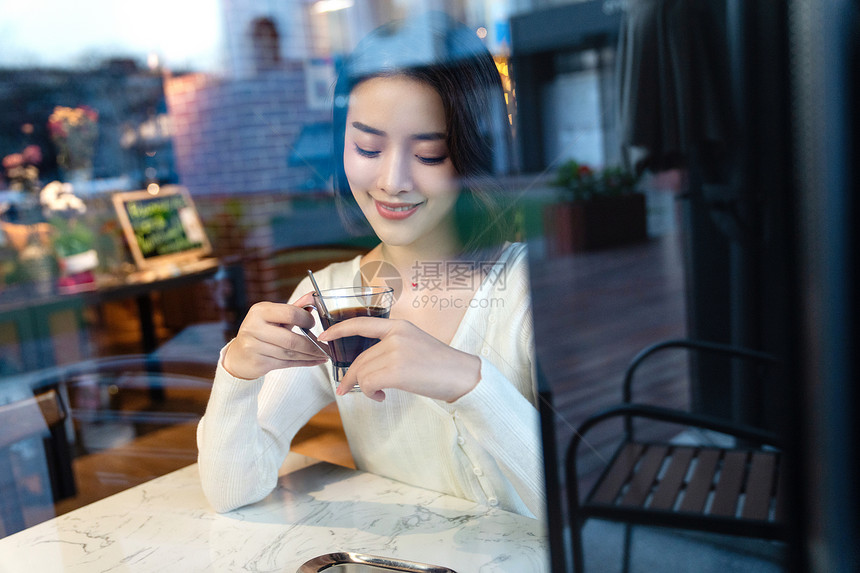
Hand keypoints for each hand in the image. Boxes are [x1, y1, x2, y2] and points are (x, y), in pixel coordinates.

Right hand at [223, 292, 328, 379]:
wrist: (238, 356)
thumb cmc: (260, 331)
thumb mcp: (273, 316)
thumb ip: (294, 308)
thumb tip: (314, 297)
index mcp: (260, 311)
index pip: (290, 313)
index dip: (306, 319)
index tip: (314, 324)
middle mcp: (254, 327)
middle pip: (291, 339)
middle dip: (312, 345)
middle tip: (326, 346)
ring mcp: (254, 346)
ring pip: (290, 354)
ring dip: (311, 355)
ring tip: (324, 354)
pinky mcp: (258, 363)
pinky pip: (287, 364)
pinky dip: (304, 363)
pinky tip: (315, 361)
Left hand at [317, 318, 480, 401]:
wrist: (462, 376)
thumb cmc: (440, 366)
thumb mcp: (414, 345)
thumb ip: (391, 347)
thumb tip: (367, 367)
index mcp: (399, 326)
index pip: (361, 323)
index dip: (339, 329)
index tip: (324, 337)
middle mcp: (395, 335)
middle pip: (360, 358)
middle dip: (350, 376)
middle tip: (346, 389)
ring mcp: (396, 352)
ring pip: (362, 372)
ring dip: (364, 387)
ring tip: (377, 394)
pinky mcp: (397, 370)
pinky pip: (369, 383)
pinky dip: (370, 393)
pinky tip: (381, 396)